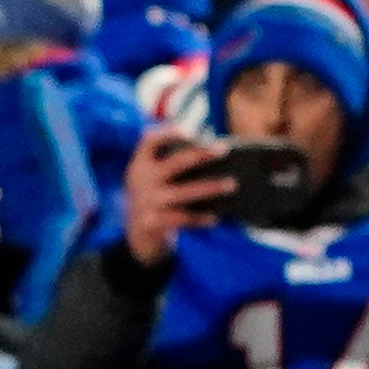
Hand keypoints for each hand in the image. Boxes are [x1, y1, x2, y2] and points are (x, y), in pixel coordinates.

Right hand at [119, 129, 229, 267]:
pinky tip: (215, 217)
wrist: (137, 238)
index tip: (188, 130)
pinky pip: (182, 219)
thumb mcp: (152, 181)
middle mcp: (141, 181)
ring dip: (210, 187)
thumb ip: (169, 166)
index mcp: (140, 166)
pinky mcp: (151, 223)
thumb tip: (210, 154)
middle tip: (224, 149)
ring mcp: (146, 203)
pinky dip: (199, 219)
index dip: (167, 133)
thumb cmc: (154, 201)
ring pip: (184, 192)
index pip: (149, 141)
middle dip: (201, 154)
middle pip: (175, 163)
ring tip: (231, 184)